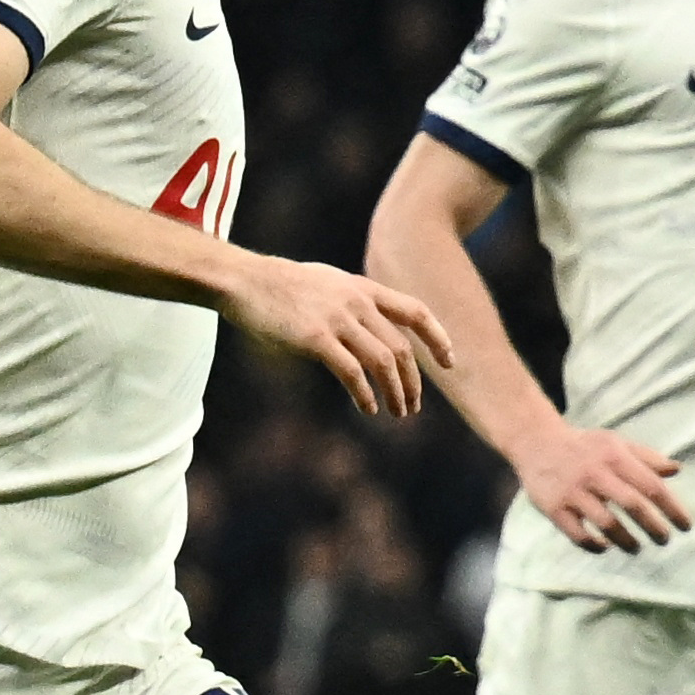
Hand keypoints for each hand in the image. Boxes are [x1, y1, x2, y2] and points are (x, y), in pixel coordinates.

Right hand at [229, 255, 450, 418]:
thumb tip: (374, 327)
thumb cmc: (284, 286)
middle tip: (413, 406)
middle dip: (413, 382)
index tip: (449, 363)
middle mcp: (357, 302)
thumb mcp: (330, 283)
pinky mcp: (315, 338)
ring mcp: (337, 319)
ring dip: (395, 393)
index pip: (416, 312)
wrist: (245, 280)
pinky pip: (352, 373)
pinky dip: (364, 395)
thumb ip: (356, 302)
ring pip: (383, 362)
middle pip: (402, 348)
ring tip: (397, 413)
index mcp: (364, 289)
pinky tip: (368, 409)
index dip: (437, 338)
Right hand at [512, 417, 690, 552]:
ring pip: (607, 524)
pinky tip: (605, 548)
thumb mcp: (616, 443)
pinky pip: (578, 534)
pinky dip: (594, 545)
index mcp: (615, 457)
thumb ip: (647, 457)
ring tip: (636, 548)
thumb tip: (677, 470)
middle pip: (632, 505)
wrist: (536, 443)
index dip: (672, 509)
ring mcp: (573, 492)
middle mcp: (595, 474)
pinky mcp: (554, 508)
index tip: (685, 526)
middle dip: (654, 527)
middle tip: (665, 540)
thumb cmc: (585, 446)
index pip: (651, 486)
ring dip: (626, 541)